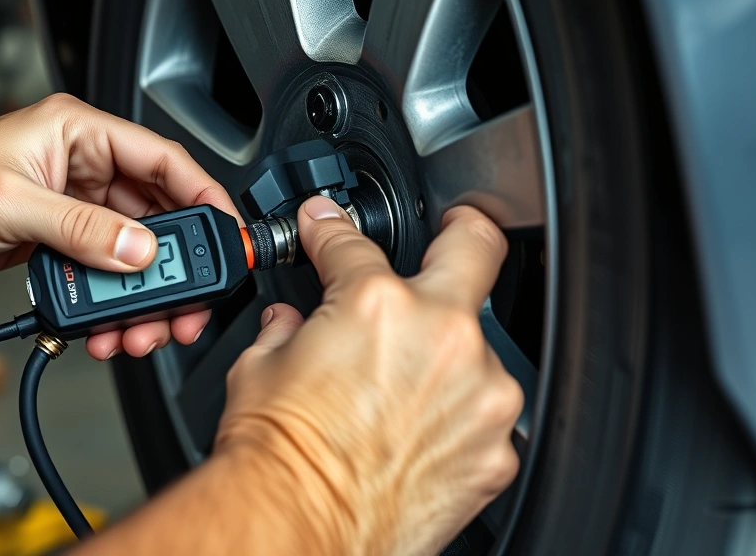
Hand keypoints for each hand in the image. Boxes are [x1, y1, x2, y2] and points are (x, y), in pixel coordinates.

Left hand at [0, 93, 239, 358]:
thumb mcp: (10, 204)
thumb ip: (81, 229)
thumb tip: (138, 250)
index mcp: (79, 132)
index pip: (162, 160)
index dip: (203, 196)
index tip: (226, 232)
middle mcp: (84, 166)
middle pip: (158, 215)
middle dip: (174, 266)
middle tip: (186, 303)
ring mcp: (77, 205)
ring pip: (136, 252)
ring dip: (144, 295)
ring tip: (143, 328)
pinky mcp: (65, 239)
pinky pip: (107, 271)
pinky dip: (114, 303)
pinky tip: (110, 325)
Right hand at [215, 197, 523, 554]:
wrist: (298, 529)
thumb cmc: (278, 458)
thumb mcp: (258, 369)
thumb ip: (287, 329)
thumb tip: (292, 321)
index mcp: (375, 304)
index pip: (353, 242)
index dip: (332, 229)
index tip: (329, 229)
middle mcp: (441, 336)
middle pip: (476, 247)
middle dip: (460, 228)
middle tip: (450, 231)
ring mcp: (480, 393)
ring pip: (480, 348)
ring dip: (447, 355)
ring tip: (405, 390)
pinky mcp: (497, 448)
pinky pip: (483, 414)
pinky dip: (455, 417)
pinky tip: (418, 436)